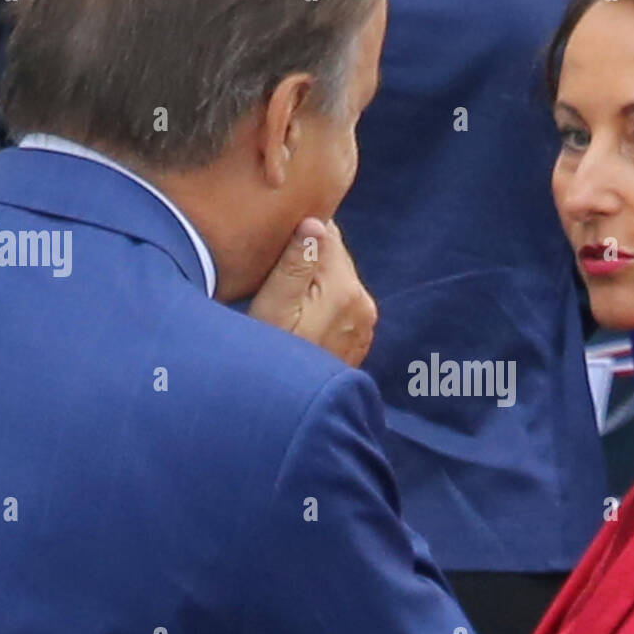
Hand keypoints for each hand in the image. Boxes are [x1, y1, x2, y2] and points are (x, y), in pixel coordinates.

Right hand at [247, 218, 377, 367]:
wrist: (286, 410)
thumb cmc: (269, 356)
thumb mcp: (272, 307)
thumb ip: (294, 265)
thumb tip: (315, 223)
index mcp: (345, 289)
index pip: (327, 234)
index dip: (297, 234)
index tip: (274, 246)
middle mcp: (363, 303)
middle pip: (333, 257)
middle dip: (307, 260)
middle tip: (273, 278)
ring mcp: (364, 324)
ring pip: (335, 280)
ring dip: (312, 282)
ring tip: (284, 303)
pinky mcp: (357, 339)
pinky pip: (339, 304)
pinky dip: (320, 303)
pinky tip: (298, 320)